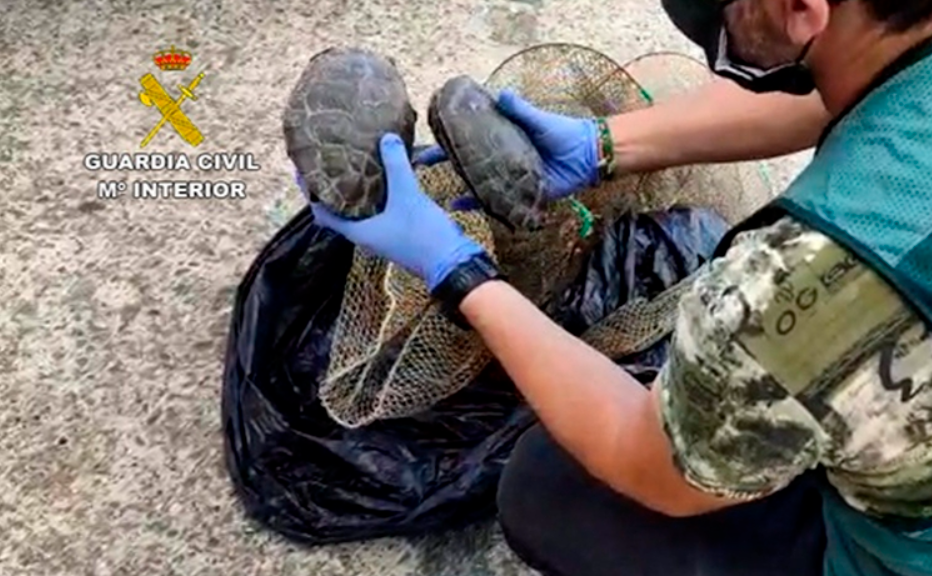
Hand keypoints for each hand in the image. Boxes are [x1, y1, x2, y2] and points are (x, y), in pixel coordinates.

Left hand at [309, 133, 487, 291]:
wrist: (453, 262)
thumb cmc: (423, 235)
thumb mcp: (407, 195)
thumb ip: (396, 165)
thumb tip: (386, 137)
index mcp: (358, 232)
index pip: (322, 213)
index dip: (311, 193)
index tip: (304, 171)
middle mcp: (366, 235)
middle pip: (340, 210)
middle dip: (334, 188)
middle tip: (330, 162)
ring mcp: (383, 236)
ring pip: (361, 210)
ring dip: (356, 191)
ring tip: (355, 164)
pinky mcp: (399, 232)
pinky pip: (380, 210)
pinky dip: (377, 194)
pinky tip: (386, 177)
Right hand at [415, 89, 600, 209]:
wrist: (588, 157)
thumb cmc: (564, 133)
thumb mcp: (539, 119)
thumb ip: (520, 110)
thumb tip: (500, 93)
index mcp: (502, 136)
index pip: (470, 135)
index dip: (449, 136)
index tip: (429, 135)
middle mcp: (500, 157)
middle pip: (467, 159)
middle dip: (444, 160)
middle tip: (420, 162)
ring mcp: (506, 176)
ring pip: (476, 180)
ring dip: (455, 182)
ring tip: (432, 187)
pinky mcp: (516, 194)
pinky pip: (492, 200)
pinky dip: (474, 204)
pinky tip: (455, 206)